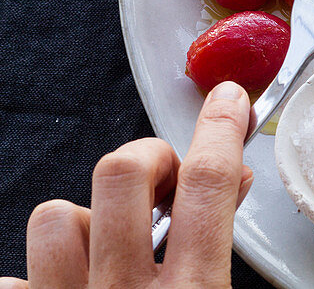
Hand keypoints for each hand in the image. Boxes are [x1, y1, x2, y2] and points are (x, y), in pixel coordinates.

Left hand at [3, 81, 253, 288]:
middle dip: (145, 157)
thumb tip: (232, 180)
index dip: (220, 129)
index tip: (226, 101)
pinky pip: (16, 277)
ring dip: (84, 219)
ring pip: (55, 216)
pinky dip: (38, 274)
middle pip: (122, 173)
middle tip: (160, 179)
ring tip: (106, 244)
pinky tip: (66, 285)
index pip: (206, 183)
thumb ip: (224, 243)